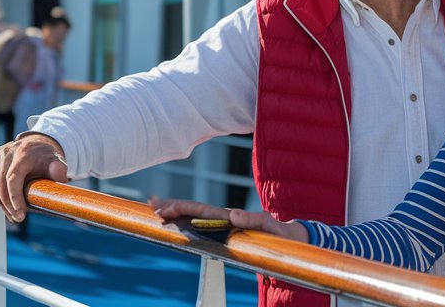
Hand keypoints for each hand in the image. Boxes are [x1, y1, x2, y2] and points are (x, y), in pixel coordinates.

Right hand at [0, 132, 70, 222]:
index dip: (14, 197)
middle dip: (8, 205)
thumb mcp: (56, 162)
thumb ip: (58, 170)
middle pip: (1, 184)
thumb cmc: (47, 157)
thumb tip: (60, 176)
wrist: (37, 144)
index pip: (13, 178)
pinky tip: (7, 207)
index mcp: (23, 154)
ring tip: (14, 216)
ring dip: (2, 204)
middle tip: (18, 218)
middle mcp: (8, 153)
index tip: (20, 213)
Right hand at [149, 197, 308, 242]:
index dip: (182, 208)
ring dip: (176, 210)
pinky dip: (188, 221)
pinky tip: (176, 221)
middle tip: (150, 206)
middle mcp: (226, 217)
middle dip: (172, 206)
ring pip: (196, 215)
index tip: (163, 210)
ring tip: (155, 207)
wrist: (293, 237)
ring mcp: (225, 224)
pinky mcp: (228, 232)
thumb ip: (255, 221)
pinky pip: (204, 225)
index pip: (201, 209)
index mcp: (231, 216)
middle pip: (194, 208)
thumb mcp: (272, 228)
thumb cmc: (284, 234)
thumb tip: (232, 214)